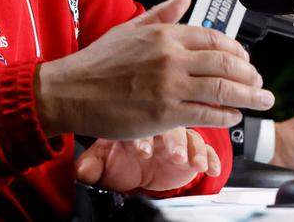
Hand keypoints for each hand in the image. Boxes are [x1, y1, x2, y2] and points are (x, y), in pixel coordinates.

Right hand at [35, 0, 274, 139]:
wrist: (70, 92)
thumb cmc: (96, 63)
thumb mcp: (128, 30)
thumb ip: (161, 13)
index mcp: (163, 35)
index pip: (214, 38)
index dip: (236, 51)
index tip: (244, 60)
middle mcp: (170, 57)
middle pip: (226, 64)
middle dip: (250, 74)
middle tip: (259, 83)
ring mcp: (169, 86)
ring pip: (224, 90)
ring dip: (249, 96)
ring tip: (261, 100)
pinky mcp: (165, 114)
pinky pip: (207, 114)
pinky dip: (226, 116)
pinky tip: (233, 117)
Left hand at [76, 128, 221, 192]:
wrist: (134, 170)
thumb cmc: (119, 159)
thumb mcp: (102, 162)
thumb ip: (92, 165)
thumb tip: (83, 171)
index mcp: (134, 122)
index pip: (139, 122)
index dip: (142, 137)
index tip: (141, 152)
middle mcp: (158, 126)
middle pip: (170, 124)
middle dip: (173, 140)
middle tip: (172, 155)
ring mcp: (176, 136)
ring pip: (190, 136)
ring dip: (193, 149)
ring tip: (193, 162)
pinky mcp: (191, 149)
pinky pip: (206, 149)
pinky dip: (210, 157)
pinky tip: (209, 168)